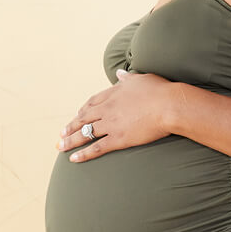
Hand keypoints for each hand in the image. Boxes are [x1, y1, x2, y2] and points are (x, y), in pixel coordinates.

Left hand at [58, 69, 176, 161]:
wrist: (170, 105)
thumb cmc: (160, 91)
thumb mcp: (141, 79)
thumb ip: (128, 78)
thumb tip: (119, 73)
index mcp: (113, 93)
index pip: (92, 102)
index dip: (83, 110)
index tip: (77, 115)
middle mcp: (108, 108)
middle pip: (83, 118)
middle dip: (71, 126)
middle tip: (61, 133)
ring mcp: (111, 124)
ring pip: (85, 133)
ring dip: (70, 140)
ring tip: (60, 147)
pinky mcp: (118, 138)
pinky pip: (96, 148)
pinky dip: (84, 154)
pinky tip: (73, 159)